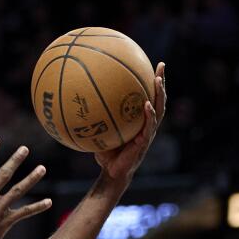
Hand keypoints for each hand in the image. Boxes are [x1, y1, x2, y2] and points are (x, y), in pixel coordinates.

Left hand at [95, 62, 167, 182]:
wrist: (112, 173)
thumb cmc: (106, 153)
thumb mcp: (100, 132)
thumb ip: (95, 118)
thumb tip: (78, 100)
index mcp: (139, 120)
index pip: (148, 97)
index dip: (152, 82)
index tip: (151, 64)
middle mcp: (147, 124)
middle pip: (158, 99)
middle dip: (161, 81)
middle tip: (161, 65)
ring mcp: (148, 133)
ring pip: (159, 110)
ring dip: (160, 94)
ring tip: (157, 80)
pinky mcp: (144, 142)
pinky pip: (149, 126)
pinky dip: (149, 115)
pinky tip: (147, 104)